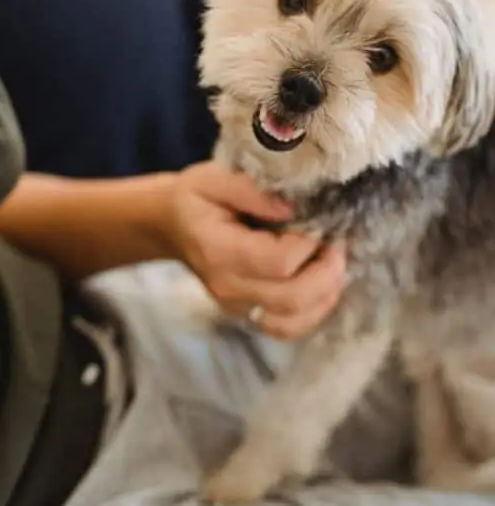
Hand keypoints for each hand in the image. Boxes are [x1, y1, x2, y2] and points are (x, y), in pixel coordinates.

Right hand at [162, 162, 345, 339]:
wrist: (169, 224)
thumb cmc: (194, 197)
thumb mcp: (215, 177)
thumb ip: (252, 191)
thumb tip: (294, 209)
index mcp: (217, 251)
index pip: (278, 263)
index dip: (309, 244)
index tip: (319, 220)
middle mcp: (227, 287)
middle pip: (292, 298)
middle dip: (328, 271)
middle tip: (336, 242)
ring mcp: (236, 306)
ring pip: (294, 321)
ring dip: (325, 295)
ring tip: (332, 264)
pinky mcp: (246, 314)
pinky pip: (288, 328)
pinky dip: (314, 310)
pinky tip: (320, 284)